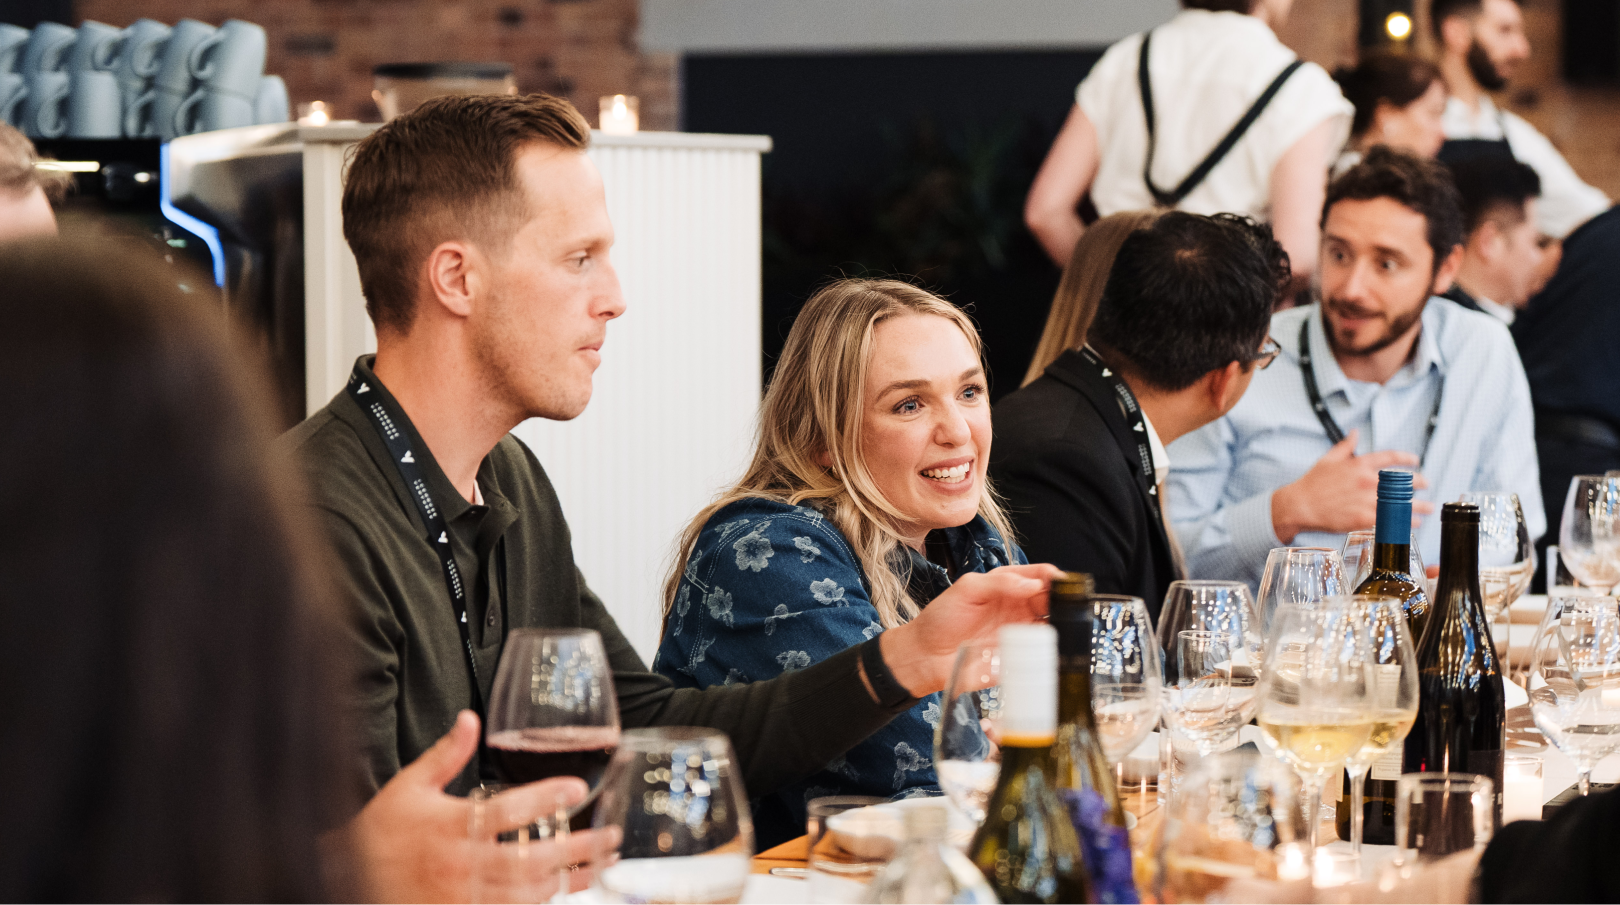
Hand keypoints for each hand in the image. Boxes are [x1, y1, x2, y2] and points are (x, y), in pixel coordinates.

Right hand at [344, 711, 610, 904]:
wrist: (344, 879)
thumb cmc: (379, 832)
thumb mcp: (410, 786)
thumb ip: (446, 754)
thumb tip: (471, 718)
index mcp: (451, 825)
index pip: (507, 810)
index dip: (545, 798)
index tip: (576, 789)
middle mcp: (460, 864)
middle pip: (529, 859)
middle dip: (575, 849)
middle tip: (609, 836)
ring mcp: (462, 897)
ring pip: (526, 894)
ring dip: (567, 881)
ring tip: (599, 866)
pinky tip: (562, 894)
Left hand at [877, 563, 1061, 695]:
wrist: (926, 657)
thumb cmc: (941, 620)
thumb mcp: (966, 589)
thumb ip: (999, 583)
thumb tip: (1031, 584)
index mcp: (1007, 586)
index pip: (1039, 575)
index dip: (1054, 577)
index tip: (1062, 582)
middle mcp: (1018, 608)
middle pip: (1053, 600)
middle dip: (1065, 601)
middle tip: (1066, 605)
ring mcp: (1021, 633)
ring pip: (1054, 625)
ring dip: (1064, 624)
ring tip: (1064, 625)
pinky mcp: (1021, 657)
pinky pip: (1045, 652)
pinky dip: (1055, 649)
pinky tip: (1057, 646)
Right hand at [1270, 430, 1433, 541]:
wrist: (1300, 505)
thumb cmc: (1312, 484)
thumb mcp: (1328, 459)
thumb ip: (1345, 446)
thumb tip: (1355, 434)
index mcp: (1360, 464)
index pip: (1390, 458)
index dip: (1406, 458)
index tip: (1415, 460)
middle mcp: (1367, 481)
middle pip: (1402, 481)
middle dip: (1418, 482)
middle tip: (1425, 484)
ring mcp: (1367, 500)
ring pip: (1400, 503)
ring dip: (1418, 506)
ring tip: (1427, 508)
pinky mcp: (1363, 518)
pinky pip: (1390, 520)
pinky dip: (1404, 522)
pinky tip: (1411, 524)